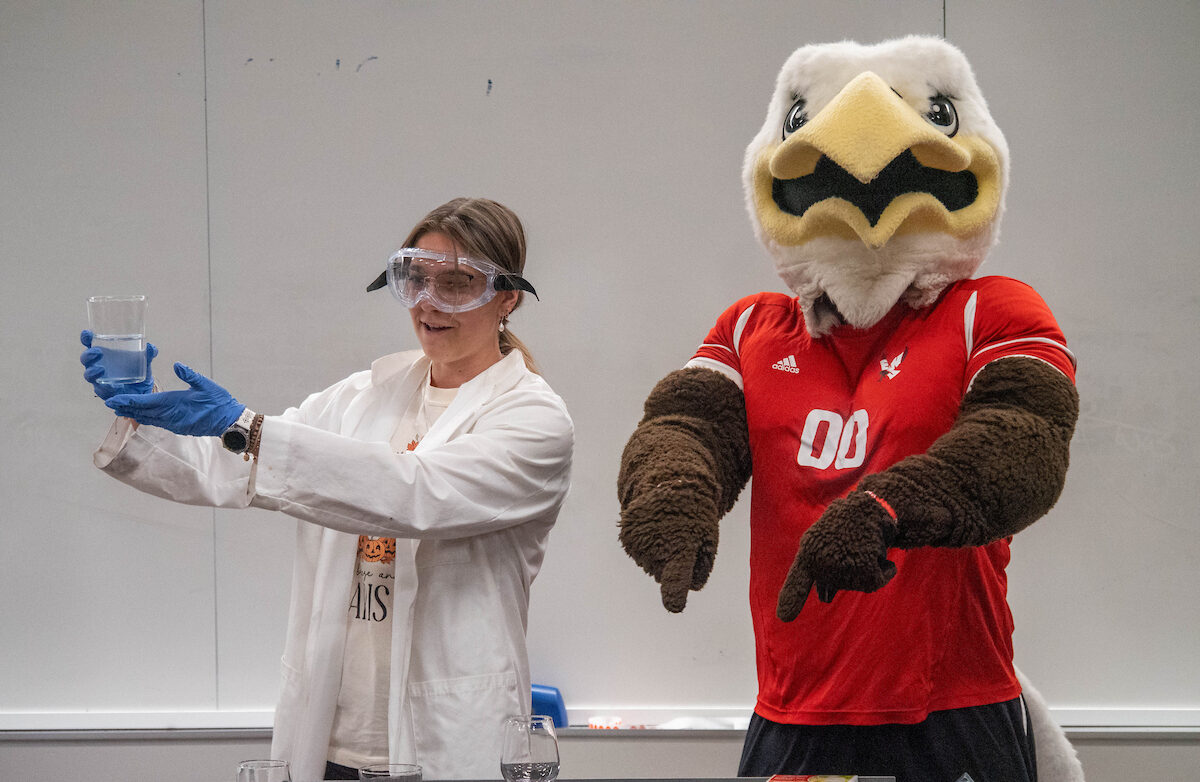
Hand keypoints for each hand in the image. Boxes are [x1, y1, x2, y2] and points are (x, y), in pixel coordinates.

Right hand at [80, 329, 157, 399]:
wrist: (143, 392)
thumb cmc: (138, 372)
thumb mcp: (144, 363)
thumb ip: (148, 355)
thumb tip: (151, 347)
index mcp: (104, 354)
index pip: (91, 344)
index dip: (86, 339)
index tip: (87, 333)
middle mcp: (97, 366)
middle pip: (86, 359)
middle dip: (88, 355)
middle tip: (98, 351)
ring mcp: (99, 380)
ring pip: (89, 375)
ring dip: (92, 371)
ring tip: (101, 369)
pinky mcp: (104, 392)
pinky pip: (101, 390)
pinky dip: (104, 387)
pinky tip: (109, 385)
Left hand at [104, 363, 244, 436]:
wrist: (229, 422)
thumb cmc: (219, 402)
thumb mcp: (206, 385)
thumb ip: (190, 375)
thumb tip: (177, 364)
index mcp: (174, 404)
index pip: (145, 403)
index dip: (127, 401)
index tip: (112, 400)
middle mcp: (170, 416)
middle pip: (141, 413)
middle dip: (125, 407)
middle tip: (109, 402)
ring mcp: (173, 424)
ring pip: (147, 419)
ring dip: (133, 413)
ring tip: (119, 408)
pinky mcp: (177, 427)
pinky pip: (156, 422)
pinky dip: (144, 417)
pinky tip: (140, 414)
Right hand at [618, 482, 718, 612]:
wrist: (671, 482)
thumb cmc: (696, 517)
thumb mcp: (709, 540)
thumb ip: (700, 570)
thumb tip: (684, 591)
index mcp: (682, 548)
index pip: (678, 577)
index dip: (676, 594)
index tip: (674, 606)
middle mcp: (656, 547)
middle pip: (663, 576)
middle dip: (671, 564)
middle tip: (679, 538)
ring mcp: (638, 542)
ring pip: (650, 566)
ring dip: (658, 554)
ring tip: (666, 530)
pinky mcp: (626, 538)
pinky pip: (638, 555)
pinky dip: (646, 547)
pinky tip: (654, 528)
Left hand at [776, 490, 898, 621]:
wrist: (869, 506)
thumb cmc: (842, 526)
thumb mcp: (822, 543)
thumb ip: (818, 569)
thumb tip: (824, 598)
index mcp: (808, 555)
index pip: (798, 582)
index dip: (792, 600)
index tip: (784, 617)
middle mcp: (824, 564)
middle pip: (832, 589)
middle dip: (843, 574)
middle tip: (847, 550)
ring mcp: (844, 568)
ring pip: (857, 584)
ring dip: (865, 567)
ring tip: (862, 545)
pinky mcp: (866, 570)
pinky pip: (878, 580)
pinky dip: (885, 570)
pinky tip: (880, 552)